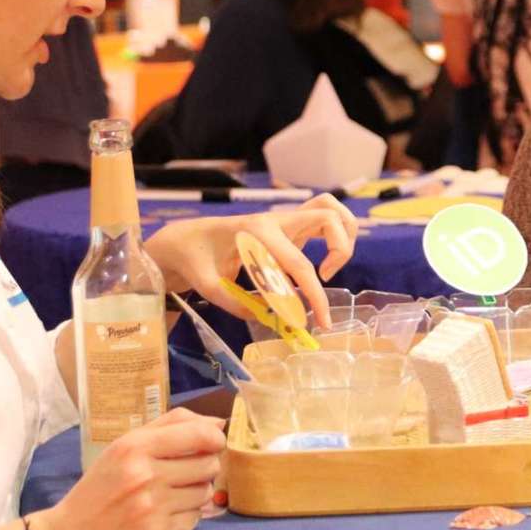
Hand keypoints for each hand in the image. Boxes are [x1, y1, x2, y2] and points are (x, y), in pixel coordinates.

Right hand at [35, 408, 223, 529]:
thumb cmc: (99, 489)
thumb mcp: (122, 448)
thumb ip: (169, 427)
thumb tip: (218, 422)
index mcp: (134, 447)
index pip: (199, 434)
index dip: (216, 438)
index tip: (214, 443)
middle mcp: (145, 474)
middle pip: (208, 464)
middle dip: (204, 467)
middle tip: (185, 473)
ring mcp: (153, 507)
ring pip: (204, 492)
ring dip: (194, 493)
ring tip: (170, 496)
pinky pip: (195, 518)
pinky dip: (185, 516)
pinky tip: (164, 516)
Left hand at [144, 196, 357, 328]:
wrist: (187, 239)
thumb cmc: (195, 260)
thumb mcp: (206, 284)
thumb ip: (235, 302)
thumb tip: (268, 316)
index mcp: (257, 233)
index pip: (299, 264)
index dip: (315, 295)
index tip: (322, 321)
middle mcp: (276, 220)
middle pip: (328, 215)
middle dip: (341, 249)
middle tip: (325, 277)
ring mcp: (283, 220)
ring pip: (330, 208)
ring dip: (343, 235)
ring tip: (328, 267)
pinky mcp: (286, 226)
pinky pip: (321, 217)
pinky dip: (333, 236)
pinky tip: (317, 263)